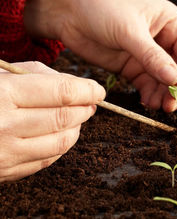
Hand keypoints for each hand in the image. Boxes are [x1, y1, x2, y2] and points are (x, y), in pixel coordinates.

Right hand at [0, 62, 104, 181]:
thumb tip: (69, 84)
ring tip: (78, 116)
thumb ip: (32, 73)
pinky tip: (61, 134)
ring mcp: (4, 154)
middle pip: (65, 118)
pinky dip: (61, 146)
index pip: (62, 93)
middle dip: (85, 108)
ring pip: (60, 142)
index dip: (86, 90)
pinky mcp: (3, 172)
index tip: (98, 89)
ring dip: (76, 127)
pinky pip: (45, 160)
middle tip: (92, 102)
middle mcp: (5, 127)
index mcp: (2, 96)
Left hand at [24, 0, 176, 111]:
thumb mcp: (129, 30)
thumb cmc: (101, 6)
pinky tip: (145, 102)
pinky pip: (147, 84)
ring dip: (163, 94)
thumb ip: (152, 56)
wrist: (66, 9)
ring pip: (165, 80)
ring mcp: (147, 54)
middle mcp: (164, 39)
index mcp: (171, 22)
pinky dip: (149, 95)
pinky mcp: (132, 65)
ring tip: (155, 107)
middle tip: (170, 106)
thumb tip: (175, 80)